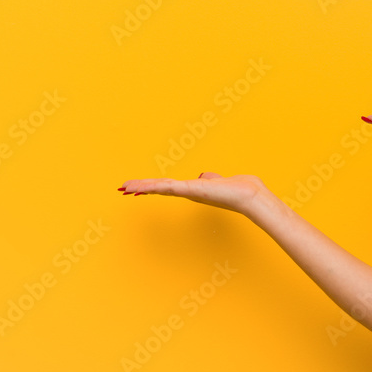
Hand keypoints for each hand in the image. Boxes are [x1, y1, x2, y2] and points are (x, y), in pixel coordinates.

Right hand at [117, 172, 275, 216]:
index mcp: (193, 189)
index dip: (151, 186)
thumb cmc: (238, 189)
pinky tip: (141, 187)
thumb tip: (204, 176)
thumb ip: (209, 179)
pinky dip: (154, 187)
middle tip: (122, 189)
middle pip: (160, 188)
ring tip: (125, 188)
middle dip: (141, 188)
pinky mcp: (193, 190)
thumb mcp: (219, 181)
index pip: (167, 187)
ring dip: (142, 187)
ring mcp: (190, 192)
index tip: (135, 187)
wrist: (249, 195)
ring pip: (161, 188)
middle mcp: (189, 192)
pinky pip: (169, 187)